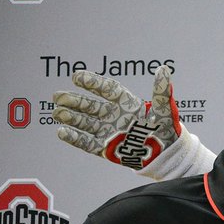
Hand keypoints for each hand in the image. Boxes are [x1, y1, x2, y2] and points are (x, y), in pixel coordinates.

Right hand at [53, 66, 182, 169]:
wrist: (166, 154)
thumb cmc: (166, 129)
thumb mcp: (165, 110)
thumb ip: (161, 92)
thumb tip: (163, 69)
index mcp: (127, 103)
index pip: (107, 89)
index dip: (93, 82)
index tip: (76, 76)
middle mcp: (114, 115)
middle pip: (91, 106)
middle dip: (74, 100)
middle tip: (57, 95)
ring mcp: (108, 131)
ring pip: (85, 122)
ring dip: (71, 117)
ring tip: (57, 112)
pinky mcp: (105, 148)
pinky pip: (87, 142)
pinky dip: (75, 138)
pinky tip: (62, 132)